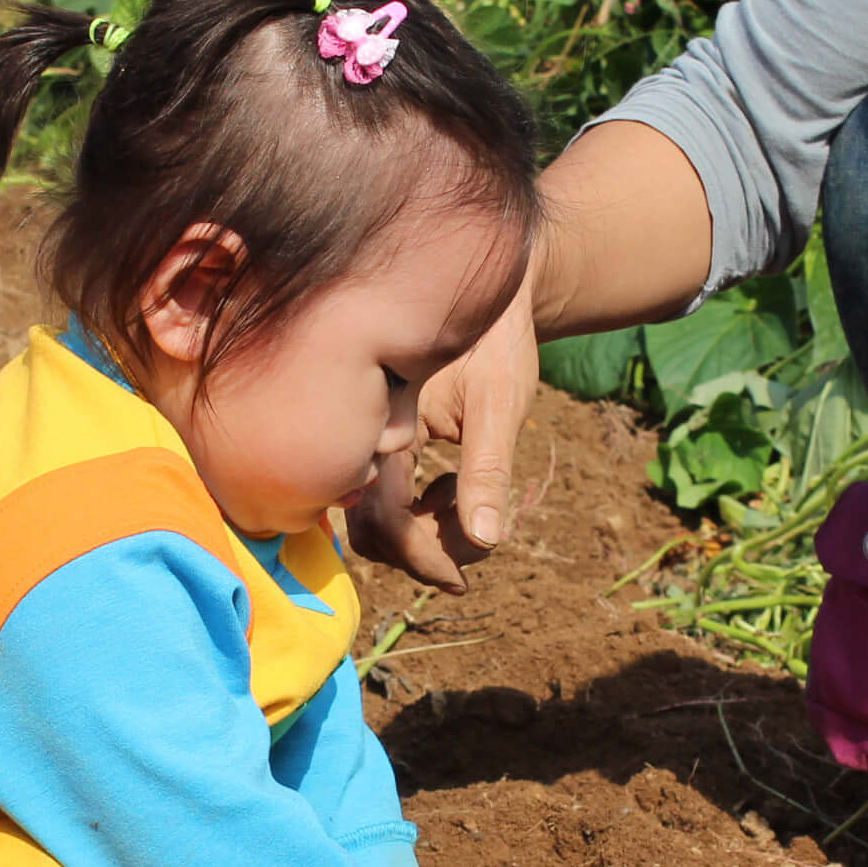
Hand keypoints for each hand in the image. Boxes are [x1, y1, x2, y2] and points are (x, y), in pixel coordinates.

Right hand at [349, 266, 538, 589]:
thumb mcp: (502, 404)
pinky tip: (450, 483)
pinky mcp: (378, 441)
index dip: (422, 558)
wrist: (489, 286)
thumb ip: (487, 471)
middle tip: (476, 536)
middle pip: (371, 531)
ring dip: (420, 532)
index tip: (461, 580)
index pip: (384, 521)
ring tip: (464, 495)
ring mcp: (368, 438)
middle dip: (423, 550)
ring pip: (373, 521)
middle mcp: (364, 433)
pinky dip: (416, 511)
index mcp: (386, 424)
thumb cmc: (499, 340)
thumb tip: (485, 539)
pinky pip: (381, 498)